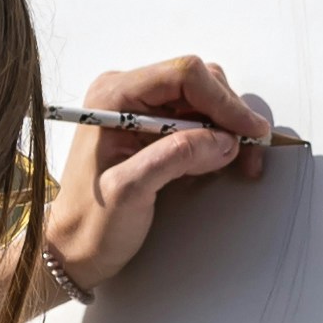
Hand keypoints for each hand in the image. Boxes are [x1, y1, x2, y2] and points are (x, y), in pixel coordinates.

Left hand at [43, 53, 271, 289]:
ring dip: (225, 130)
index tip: (249, 131)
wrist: (73, 248)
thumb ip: (173, 157)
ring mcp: (139, 109)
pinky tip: (215, 164)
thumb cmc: (90, 225)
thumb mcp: (129, 192)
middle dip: (227, 116)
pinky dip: (214, 140)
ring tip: (234, 164)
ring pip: (201, 101)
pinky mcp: (150, 129)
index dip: (223, 101)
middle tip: (246, 155)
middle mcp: (127, 93)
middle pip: (197, 83)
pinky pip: (194, 121)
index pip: (183, 75)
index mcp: (114, 96)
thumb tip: (223, 139)